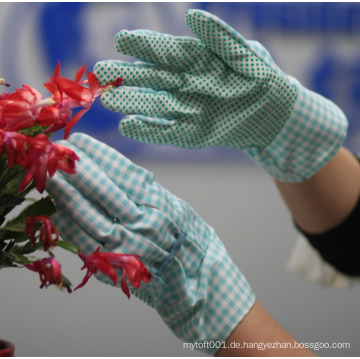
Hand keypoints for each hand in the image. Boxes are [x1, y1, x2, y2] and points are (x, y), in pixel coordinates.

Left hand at [45, 132, 254, 353]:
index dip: (97, 154)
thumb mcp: (172, 205)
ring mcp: (131, 246)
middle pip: (104, 191)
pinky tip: (56, 212)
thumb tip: (108, 170)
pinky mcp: (119, 266)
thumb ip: (143, 191)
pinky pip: (90, 245)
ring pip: (92, 217)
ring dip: (67, 197)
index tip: (78, 141)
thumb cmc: (188, 237)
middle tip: (56, 152)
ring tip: (50, 178)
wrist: (199, 277)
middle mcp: (145, 222)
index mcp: (159, 203)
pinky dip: (71, 228)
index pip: (123, 172)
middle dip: (77, 169)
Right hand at [94, 9, 347, 181]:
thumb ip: (220, 37)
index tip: (122, 40)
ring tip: (107, 99)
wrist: (273, 114)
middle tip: (101, 71)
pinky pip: (166, 132)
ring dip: (131, 102)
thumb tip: (191, 16)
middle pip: (152, 78)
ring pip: (154, 105)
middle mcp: (187, 84)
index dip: (144, 46)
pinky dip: (147, 130)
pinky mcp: (192, 133)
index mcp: (197, 60)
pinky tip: (128, 127)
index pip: (166, 51)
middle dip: (127, 74)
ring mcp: (188, 109)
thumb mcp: (246, 54)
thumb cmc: (262, 79)